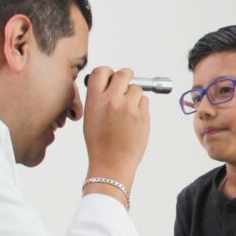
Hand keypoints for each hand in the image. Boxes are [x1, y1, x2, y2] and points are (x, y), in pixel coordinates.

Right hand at [82, 67, 149, 193]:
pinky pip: (144, 101)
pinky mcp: (142, 115)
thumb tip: (108, 84)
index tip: (111, 77)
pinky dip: (140, 106)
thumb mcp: (91, 117)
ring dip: (134, 95)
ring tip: (127, 111)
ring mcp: (128, 107)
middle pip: (124, 74)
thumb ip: (98, 99)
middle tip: (126, 84)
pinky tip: (133, 119)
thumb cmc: (100, 144)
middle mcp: (112, 100)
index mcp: (95, 100)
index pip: (102, 71)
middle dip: (126, 77)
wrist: (111, 164)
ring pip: (136, 88)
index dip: (108, 72)